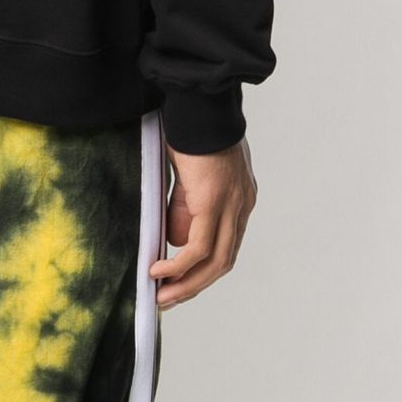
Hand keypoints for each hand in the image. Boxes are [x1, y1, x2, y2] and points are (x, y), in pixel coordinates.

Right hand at [150, 137, 257, 308]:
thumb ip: (186, 199)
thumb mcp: (190, 171)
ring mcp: (230, 205)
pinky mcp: (213, 203)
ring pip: (214, 261)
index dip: (205, 268)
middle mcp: (242, 205)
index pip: (227, 244)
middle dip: (195, 285)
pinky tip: (159, 270)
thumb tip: (171, 229)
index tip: (181, 280)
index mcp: (240, 196)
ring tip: (162, 295)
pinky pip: (197, 248)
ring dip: (186, 284)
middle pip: (223, 261)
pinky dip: (178, 265)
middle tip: (168, 298)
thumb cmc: (190, 127)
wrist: (197, 103)